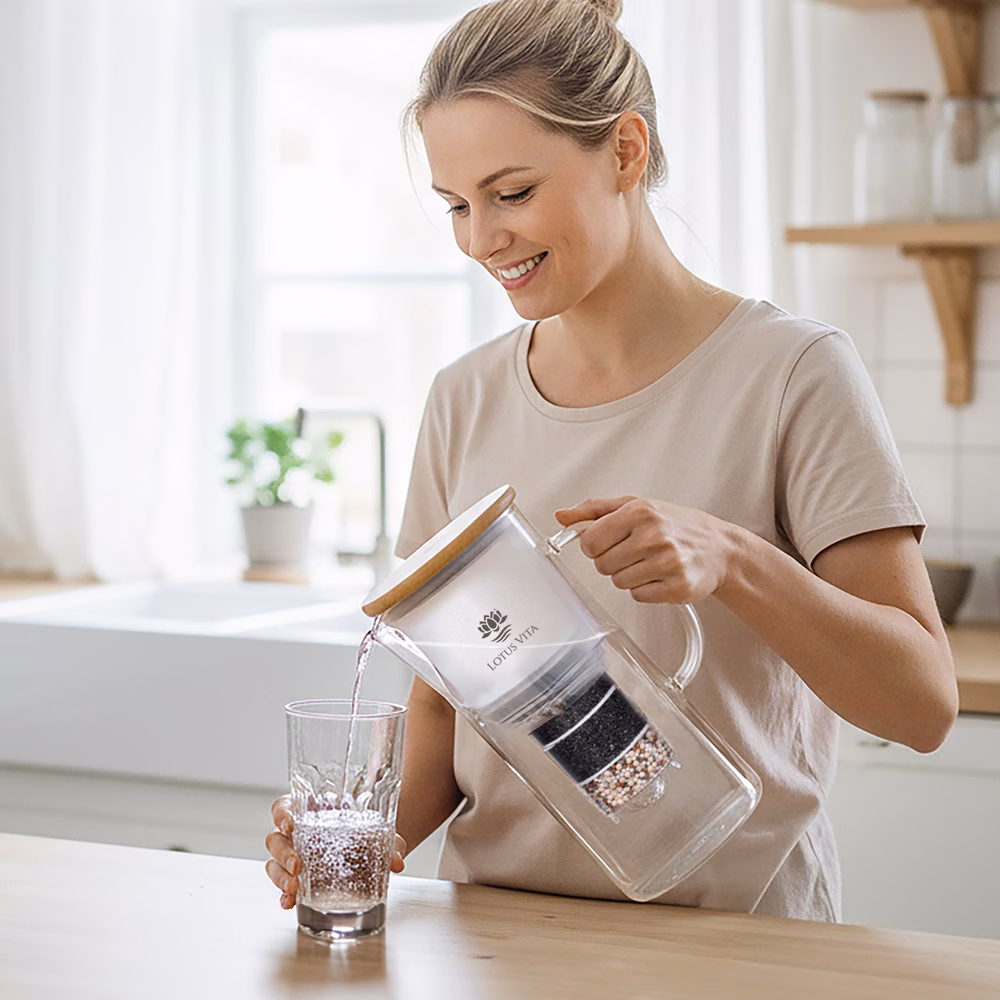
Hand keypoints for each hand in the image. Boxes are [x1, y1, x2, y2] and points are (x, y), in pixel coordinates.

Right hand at [264, 795, 407, 909]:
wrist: (369, 850)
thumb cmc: (364, 833)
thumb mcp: (378, 833)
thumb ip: (390, 843)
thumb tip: (397, 862)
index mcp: (309, 811)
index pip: (284, 807)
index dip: (283, 814)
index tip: (291, 823)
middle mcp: (296, 833)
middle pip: (275, 839)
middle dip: (283, 853)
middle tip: (297, 865)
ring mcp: (293, 855)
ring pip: (273, 863)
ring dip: (280, 876)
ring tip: (294, 888)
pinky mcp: (296, 878)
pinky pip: (282, 885)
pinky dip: (284, 895)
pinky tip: (289, 903)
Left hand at [554, 496, 734, 603]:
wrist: (720, 549)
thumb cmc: (676, 526)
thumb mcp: (635, 506)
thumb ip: (595, 510)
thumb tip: (562, 516)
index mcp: (639, 512)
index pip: (590, 541)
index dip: (596, 545)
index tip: (609, 542)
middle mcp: (653, 536)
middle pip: (602, 565)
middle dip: (613, 561)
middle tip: (635, 552)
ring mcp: (667, 562)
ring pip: (619, 582)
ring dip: (630, 575)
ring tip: (651, 562)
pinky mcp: (677, 587)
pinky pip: (639, 596)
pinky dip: (646, 589)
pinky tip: (661, 575)